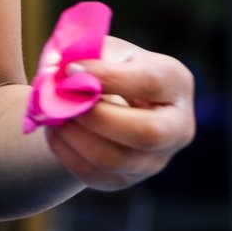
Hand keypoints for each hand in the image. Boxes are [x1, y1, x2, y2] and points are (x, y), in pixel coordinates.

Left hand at [42, 37, 195, 189]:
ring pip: (115, 160)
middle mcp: (177, 127)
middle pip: (146, 133)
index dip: (108, 77)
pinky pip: (94, 174)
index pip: (150, 83)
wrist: (109, 102)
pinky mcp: (127, 179)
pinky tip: (55, 131)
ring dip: (75, 136)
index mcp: (176, 83)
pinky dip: (67, 152)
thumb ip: (87, 53)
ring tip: (54, 114)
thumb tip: (59, 70)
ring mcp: (155, 159)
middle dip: (96, 117)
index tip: (70, 70)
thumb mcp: (107, 50)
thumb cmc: (110, 68)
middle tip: (63, 99)